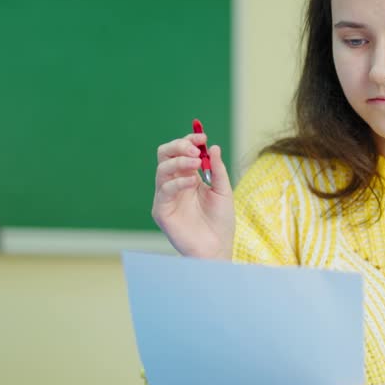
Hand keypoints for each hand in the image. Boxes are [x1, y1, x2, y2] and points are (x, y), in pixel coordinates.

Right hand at [151, 132, 233, 259]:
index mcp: (188, 177)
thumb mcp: (223, 190)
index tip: (203, 137)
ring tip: (196, 162)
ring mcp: (165, 197)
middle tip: (195, 149)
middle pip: (165, 155)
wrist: (217, 248)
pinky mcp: (161, 211)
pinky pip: (164, 190)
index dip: (189, 140)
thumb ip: (217, 169)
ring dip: (179, 161)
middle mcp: (174, 184)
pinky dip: (178, 181)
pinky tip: (192, 181)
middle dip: (179, 146)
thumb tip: (213, 147)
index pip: (180, 151)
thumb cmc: (221, 222)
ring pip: (162, 169)